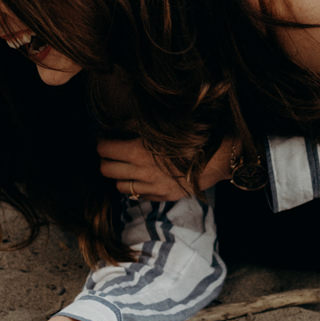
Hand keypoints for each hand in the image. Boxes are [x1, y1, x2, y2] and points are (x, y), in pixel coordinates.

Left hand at [97, 134, 235, 199]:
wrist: (216, 159)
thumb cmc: (191, 137)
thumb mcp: (162, 126)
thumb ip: (136, 124)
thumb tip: (118, 124)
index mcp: (138, 151)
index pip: (105, 149)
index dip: (103, 143)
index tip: (106, 140)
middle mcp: (141, 172)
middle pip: (106, 170)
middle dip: (106, 160)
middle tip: (111, 154)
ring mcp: (151, 187)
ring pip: (120, 187)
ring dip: (119, 176)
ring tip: (126, 167)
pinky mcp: (162, 196)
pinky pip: (139, 196)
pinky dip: (136, 188)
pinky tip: (143, 178)